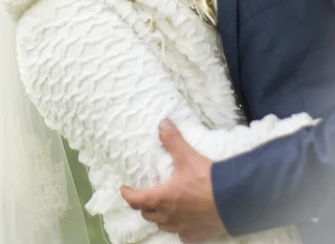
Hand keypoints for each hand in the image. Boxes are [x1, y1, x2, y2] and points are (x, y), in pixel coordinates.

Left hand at [121, 119, 226, 242]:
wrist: (233, 201)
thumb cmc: (206, 180)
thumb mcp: (187, 156)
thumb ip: (173, 140)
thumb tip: (162, 124)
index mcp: (162, 198)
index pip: (136, 200)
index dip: (128, 194)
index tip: (124, 189)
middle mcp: (168, 217)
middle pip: (148, 214)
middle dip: (143, 205)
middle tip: (144, 195)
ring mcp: (182, 228)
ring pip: (163, 226)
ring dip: (159, 217)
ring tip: (162, 208)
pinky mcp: (196, 235)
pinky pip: (181, 235)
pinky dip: (178, 228)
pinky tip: (183, 222)